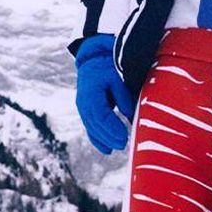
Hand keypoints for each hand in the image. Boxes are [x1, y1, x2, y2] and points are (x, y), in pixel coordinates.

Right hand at [72, 35, 131, 154]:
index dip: (112, 127)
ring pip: (92, 128)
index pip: (101, 115)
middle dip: (110, 136)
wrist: (94, 62)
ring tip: (119, 147)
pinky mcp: (86, 113)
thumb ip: (123, 97)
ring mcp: (83, 109)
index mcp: (91, 93)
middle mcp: (84, 103)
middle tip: (125, 144)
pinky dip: (98, 139)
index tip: (125, 136)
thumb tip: (129, 116)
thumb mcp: (118, 79)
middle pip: (96, 124)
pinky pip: (90, 128)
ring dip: (105, 140)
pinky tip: (107, 150)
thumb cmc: (109, 69)